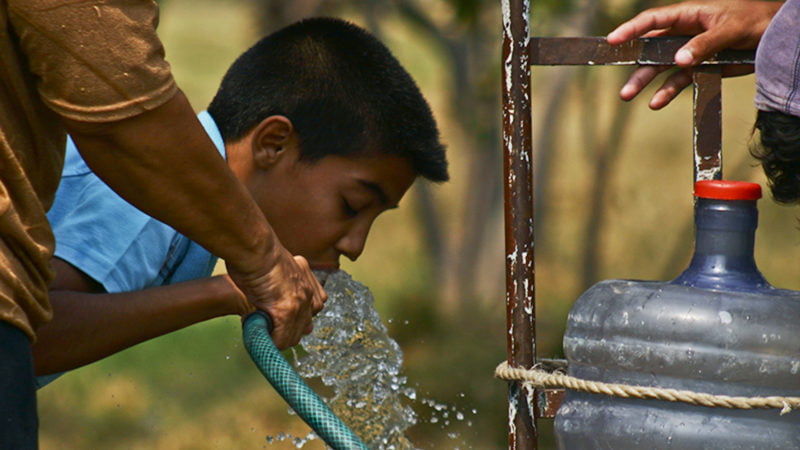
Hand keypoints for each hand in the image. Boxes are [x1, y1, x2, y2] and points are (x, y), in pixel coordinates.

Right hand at [227, 244, 325, 349]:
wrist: (254, 247)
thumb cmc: (257, 253)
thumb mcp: (278, 266)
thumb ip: (285, 282)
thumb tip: (274, 299)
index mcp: (308, 281)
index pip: (311, 312)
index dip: (292, 318)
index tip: (275, 315)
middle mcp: (309, 293)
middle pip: (304, 327)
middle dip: (285, 329)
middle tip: (266, 321)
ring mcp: (300, 303)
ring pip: (293, 336)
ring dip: (276, 335)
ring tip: (259, 322)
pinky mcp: (286, 311)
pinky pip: (280, 339)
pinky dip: (266, 338)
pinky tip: (252, 322)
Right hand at [606, 0, 780, 108]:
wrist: (775, 37)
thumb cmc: (755, 20)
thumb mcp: (731, 28)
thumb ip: (704, 44)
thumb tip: (678, 59)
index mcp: (688, 15)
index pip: (653, 20)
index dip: (631, 29)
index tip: (613, 41)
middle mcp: (684, 33)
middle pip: (651, 48)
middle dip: (633, 64)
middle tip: (619, 78)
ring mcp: (690, 52)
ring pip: (660, 67)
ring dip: (645, 81)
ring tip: (629, 95)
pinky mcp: (700, 68)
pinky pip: (678, 80)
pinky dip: (667, 91)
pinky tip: (656, 102)